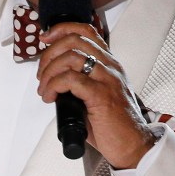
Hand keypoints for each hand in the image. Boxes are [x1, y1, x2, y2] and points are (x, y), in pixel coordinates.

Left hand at [36, 21, 157, 168]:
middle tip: (41, 75)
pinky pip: (70, 80)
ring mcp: (108, 79)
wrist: (133, 145)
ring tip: (45, 89)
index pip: (87, 31)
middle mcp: (111, 66)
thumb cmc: (113, 125)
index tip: (45, 39)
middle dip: (49, 55)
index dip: (61, 30)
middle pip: (74, 40)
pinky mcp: (102, 95)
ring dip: (49, 72)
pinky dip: (53, 86)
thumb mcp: (98, 95)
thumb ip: (81, 81)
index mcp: (110, 64)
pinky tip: (50, 97)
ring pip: (71, 56)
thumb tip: (52, 78)